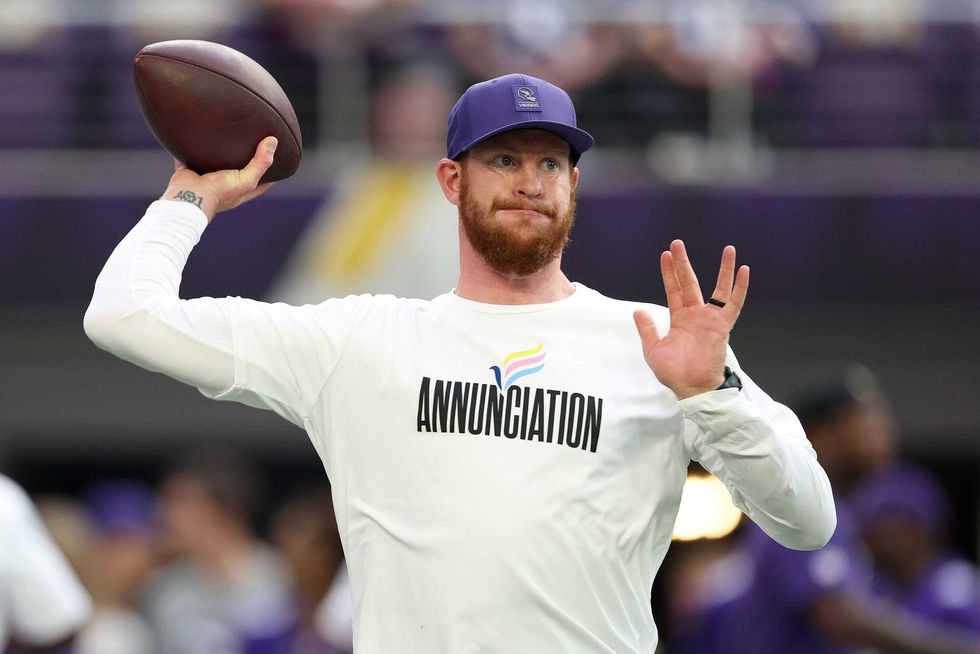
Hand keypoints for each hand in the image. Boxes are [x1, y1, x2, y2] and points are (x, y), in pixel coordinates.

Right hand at [159, 136, 277, 221]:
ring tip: (228, 133)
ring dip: (220, 151)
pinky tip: (199, 132)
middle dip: (245, 158)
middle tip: (253, 141)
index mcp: (240, 190)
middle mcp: (225, 184)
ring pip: (217, 161)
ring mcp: (208, 176)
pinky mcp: (192, 168)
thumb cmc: (218, 193)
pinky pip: (194, 154)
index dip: (270, 173)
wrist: (186, 196)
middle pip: (239, 170)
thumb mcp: (246, 180)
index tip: (280, 161)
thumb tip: (273, 141)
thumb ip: (260, 163)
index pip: (261, 182)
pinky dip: (196, 146)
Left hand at [633, 240, 748, 399]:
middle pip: (690, 283)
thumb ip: (647, 329)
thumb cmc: (674, 373)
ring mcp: (711, 319)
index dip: (669, 273)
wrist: (691, 388)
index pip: (674, 290)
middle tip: (677, 243)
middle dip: (684, 263)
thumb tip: (637, 311)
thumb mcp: (653, 349)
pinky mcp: (723, 326)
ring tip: (728, 249)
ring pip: (719, 288)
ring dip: (723, 269)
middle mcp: (696, 315)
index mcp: (680, 319)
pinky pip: (734, 304)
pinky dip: (740, 288)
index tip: (665, 255)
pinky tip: (744, 271)